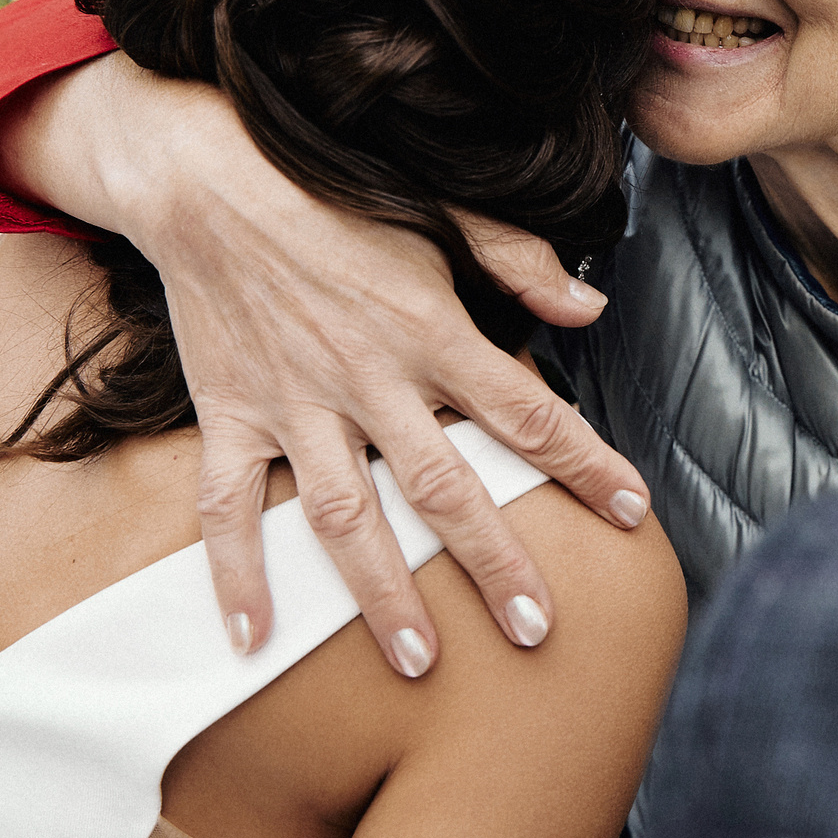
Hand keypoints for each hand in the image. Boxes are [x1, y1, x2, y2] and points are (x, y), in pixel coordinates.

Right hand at [0, 55, 652, 672]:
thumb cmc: (334, 193)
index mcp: (432, 328)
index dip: (585, 464)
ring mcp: (294, 404)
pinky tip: (253, 639)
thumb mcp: (441, 211)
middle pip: (444, 487)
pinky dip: (236, 574)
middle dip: (493, 564)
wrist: (205, 176)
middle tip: (536, 630)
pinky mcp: (231, 414)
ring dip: (382, 593)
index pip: (527, 412)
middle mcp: (368, 377)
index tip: (632, 514)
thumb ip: (520, 262)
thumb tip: (592, 305)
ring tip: (420, 661)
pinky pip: (227, 507)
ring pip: (345, 515)